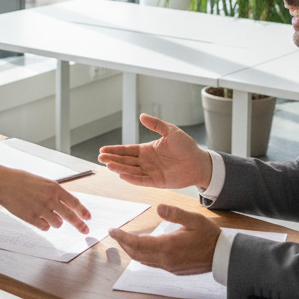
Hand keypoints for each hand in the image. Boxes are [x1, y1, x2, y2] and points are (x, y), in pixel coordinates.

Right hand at [0, 165, 91, 233]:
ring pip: (57, 224)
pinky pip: (45, 227)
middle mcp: (50, 199)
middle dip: (80, 225)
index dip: (83, 211)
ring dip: (55, 222)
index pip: (74, 202)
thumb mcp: (43, 182)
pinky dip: (43, 225)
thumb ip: (55, 193)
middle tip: (85, 230)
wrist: (5, 183)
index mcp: (55, 188)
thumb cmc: (23, 181)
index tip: (88, 218)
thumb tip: (66, 205)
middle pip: (70, 216)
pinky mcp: (32, 218)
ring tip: (45, 214)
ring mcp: (42, 210)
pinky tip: (37, 217)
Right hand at [98, 114, 212, 189]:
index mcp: (147, 150)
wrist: (199, 162)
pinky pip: (142, 180)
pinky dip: (132, 178)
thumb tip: (141, 116)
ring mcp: (150, 172)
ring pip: (131, 171)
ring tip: (108, 165)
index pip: (127, 150)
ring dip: (119, 168)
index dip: (115, 150)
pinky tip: (122, 175)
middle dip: (112, 159)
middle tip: (100, 157)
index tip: (103, 150)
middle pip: (125, 160)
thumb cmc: (186, 146)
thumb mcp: (170, 131)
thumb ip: (156, 124)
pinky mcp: (157, 182)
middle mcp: (146, 162)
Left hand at [109, 204, 220, 275]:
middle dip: (123, 244)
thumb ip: (175, 213)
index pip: (138, 243)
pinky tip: (142, 248)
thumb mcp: (194, 219)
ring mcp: (169, 266)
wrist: (223, 257)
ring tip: (124, 240)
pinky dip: (142, 255)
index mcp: (168, 246)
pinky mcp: (173, 269)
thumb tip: (159, 207)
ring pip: (143, 260)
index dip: (123, 237)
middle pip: (137, 254)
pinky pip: (152, 263)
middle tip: (115, 234)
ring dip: (131, 251)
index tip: (113, 231)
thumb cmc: (209, 236)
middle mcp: (166, 260)